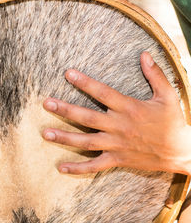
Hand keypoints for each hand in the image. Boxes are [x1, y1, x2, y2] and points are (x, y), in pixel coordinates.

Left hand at [42, 52, 190, 174]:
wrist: (183, 152)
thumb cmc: (173, 122)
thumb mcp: (167, 96)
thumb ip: (155, 75)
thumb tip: (144, 54)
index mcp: (129, 108)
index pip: (102, 92)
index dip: (84, 82)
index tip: (68, 73)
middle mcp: (119, 126)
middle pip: (87, 117)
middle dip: (65, 109)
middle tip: (46, 103)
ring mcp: (116, 145)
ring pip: (86, 141)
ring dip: (65, 137)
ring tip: (45, 133)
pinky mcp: (117, 159)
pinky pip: (95, 166)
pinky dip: (78, 168)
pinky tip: (61, 167)